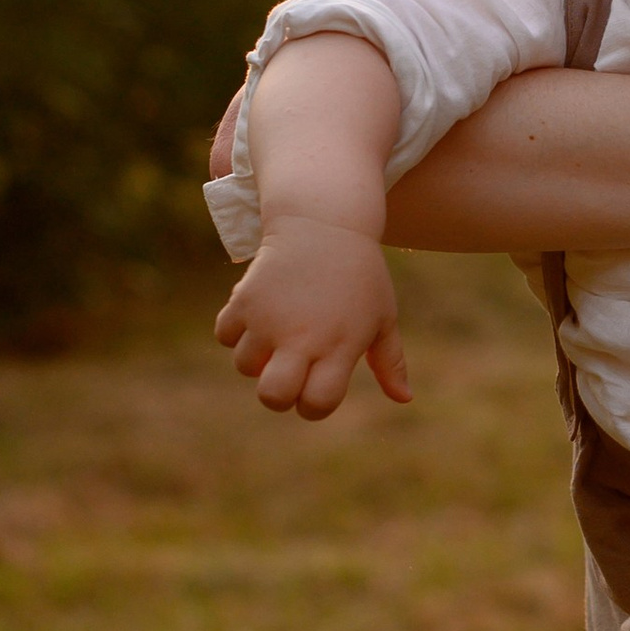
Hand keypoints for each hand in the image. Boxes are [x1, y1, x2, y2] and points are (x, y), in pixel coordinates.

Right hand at [213, 217, 411, 419]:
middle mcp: (302, 336)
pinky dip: (236, 331)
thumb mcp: (383, 317)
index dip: (314, 406)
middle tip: (287, 373)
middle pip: (273, 397)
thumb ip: (390, 362)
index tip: (317, 388)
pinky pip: (225, 335)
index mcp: (340, 346)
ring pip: (245, 367)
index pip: (317, 403)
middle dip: (277, 396)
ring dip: (257, 358)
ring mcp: (269, 318)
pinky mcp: (244, 298)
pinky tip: (259, 313)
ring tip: (276, 332)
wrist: (324, 223)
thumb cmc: (360, 276)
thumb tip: (404, 399)